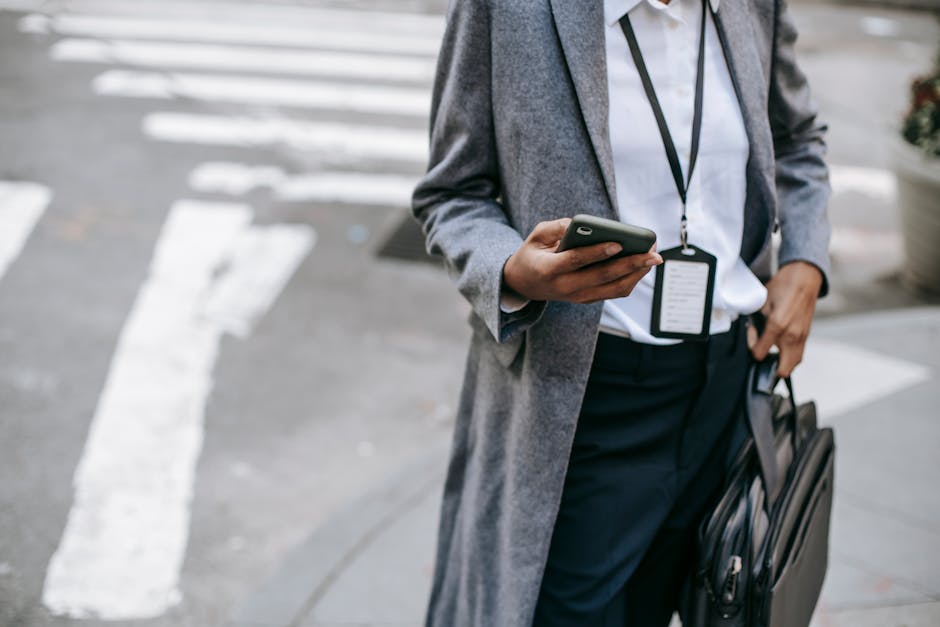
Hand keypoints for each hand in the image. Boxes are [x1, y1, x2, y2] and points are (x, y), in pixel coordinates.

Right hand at [503, 218, 662, 304]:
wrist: (523, 285)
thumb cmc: (532, 255)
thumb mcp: (535, 236)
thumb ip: (556, 227)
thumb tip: (582, 224)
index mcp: (548, 270)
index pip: (576, 261)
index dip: (597, 253)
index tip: (618, 243)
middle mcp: (565, 287)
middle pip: (602, 277)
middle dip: (630, 264)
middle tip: (652, 253)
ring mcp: (577, 297)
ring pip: (613, 289)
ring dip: (636, 274)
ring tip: (653, 258)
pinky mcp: (586, 299)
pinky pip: (613, 292)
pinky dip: (631, 280)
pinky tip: (643, 265)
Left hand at [748, 261, 823, 376]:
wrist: (804, 278)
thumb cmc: (782, 287)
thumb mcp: (762, 303)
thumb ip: (756, 322)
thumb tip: (752, 334)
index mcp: (777, 326)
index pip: (760, 353)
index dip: (752, 347)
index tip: (752, 335)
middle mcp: (791, 335)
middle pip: (783, 369)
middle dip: (769, 366)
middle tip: (762, 353)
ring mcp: (802, 337)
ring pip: (793, 364)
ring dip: (781, 363)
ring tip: (771, 352)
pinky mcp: (807, 335)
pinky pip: (799, 354)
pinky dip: (789, 356)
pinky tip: (781, 348)